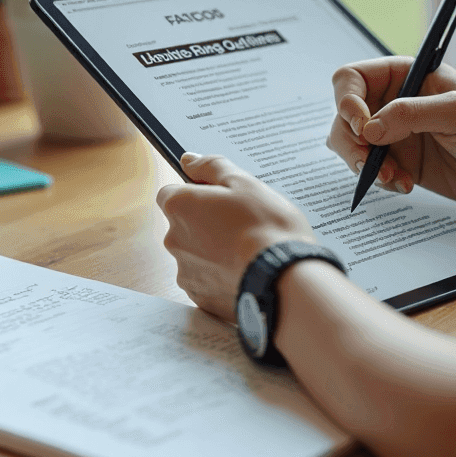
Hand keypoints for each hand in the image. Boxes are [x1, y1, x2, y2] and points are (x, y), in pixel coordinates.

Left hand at [156, 153, 314, 321]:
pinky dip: (221, 275)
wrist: (283, 279)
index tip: (220, 199)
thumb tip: (188, 160)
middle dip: (207, 223)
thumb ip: (211, 167)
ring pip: (196, 254)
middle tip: (242, 224)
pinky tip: (245, 271)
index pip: (172, 193)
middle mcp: (173, 239)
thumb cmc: (266, 227)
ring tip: (248, 250)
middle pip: (184, 225)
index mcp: (179, 207)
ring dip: (214, 251)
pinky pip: (207, 280)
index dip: (196, 194)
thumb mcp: (244, 183)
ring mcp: (185, 271)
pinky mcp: (200, 296)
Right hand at [328, 57, 455, 213]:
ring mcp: (396, 135)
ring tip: (392, 176)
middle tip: (367, 158)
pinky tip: (405, 184)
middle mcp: (396, 103)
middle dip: (350, 139)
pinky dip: (379, 179)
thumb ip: (410, 114)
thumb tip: (368, 129)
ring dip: (361, 162)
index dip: (347, 100)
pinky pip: (370, 170)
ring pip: (350, 144)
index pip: (354, 78)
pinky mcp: (400, 163)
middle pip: (344, 114)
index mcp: (408, 76)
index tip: (363, 125)